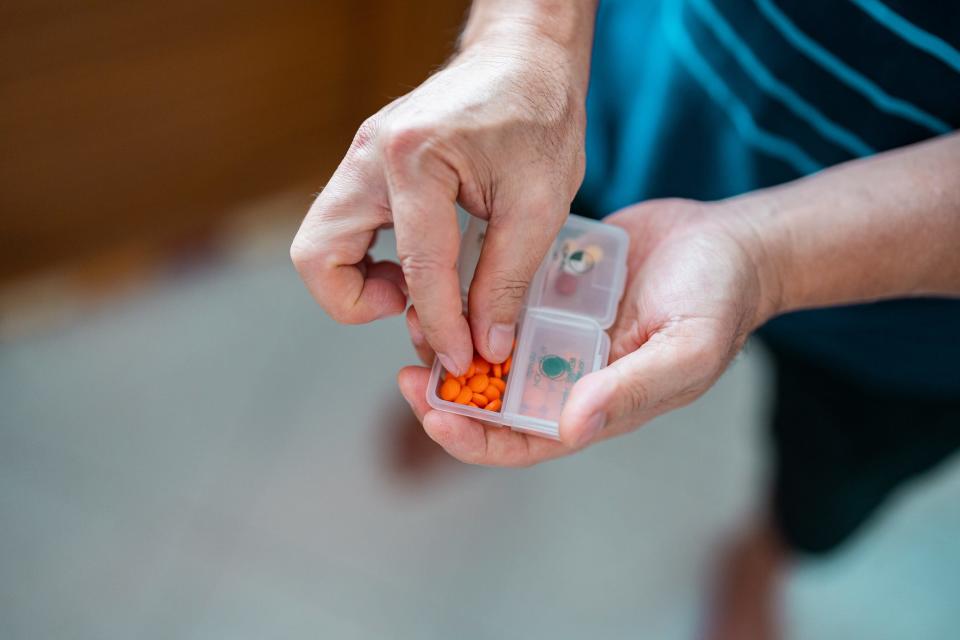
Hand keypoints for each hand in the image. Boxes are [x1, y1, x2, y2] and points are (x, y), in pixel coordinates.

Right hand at [291, 31, 587, 374]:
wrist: (524, 60)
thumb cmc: (538, 114)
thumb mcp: (539, 204)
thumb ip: (507, 280)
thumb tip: (486, 343)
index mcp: (415, 159)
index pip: (418, 269)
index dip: (442, 327)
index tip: (465, 360)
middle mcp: (370, 156)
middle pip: (318, 255)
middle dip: (359, 304)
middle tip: (412, 311)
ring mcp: (360, 158)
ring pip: (320, 244)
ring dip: (357, 282)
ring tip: (415, 291)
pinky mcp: (367, 166)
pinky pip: (343, 227)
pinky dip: (368, 259)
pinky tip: (418, 265)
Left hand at [398, 199, 778, 465]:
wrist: (731, 241)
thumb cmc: (719, 301)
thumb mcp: (685, 350)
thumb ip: (631, 390)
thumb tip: (569, 428)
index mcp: (591, 403)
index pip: (519, 441)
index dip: (472, 438)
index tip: (433, 417)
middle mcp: (566, 371)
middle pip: (490, 398)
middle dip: (445, 392)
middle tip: (410, 367)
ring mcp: (557, 328)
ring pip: (487, 346)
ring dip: (452, 339)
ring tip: (420, 318)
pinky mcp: (552, 285)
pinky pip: (501, 294)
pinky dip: (472, 293)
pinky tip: (447, 275)